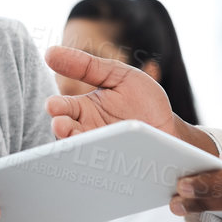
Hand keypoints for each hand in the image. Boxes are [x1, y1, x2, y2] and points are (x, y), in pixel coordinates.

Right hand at [43, 47, 213, 152]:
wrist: (170, 128)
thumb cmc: (144, 100)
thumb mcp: (118, 75)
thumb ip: (87, 65)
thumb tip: (50, 51)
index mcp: (85, 109)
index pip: (63, 108)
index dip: (57, 108)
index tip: (53, 106)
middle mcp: (87, 131)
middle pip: (66, 133)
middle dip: (61, 129)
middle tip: (60, 126)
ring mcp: (100, 151)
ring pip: (80, 152)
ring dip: (75, 148)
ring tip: (76, 143)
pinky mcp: (114, 167)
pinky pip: (101, 169)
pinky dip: (98, 166)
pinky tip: (101, 161)